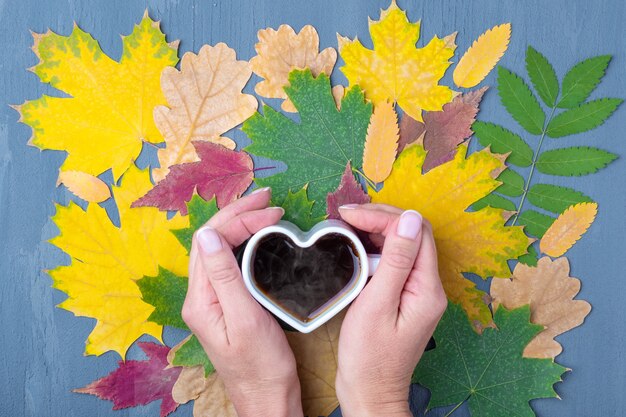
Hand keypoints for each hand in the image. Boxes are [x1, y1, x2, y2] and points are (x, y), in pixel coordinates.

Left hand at [182, 188, 303, 416]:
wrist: (268, 399)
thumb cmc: (262, 366)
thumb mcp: (246, 319)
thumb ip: (225, 276)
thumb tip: (207, 233)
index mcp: (200, 300)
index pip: (211, 242)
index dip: (239, 220)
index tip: (272, 211)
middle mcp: (200, 297)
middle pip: (210, 241)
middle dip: (237, 214)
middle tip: (268, 198)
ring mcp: (211, 301)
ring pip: (218, 249)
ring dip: (239, 224)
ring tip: (263, 208)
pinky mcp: (224, 305)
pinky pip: (228, 262)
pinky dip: (243, 242)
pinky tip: (257, 235)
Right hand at [335, 204, 446, 416]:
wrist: (370, 392)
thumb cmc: (369, 357)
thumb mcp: (378, 304)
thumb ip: (396, 260)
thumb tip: (409, 219)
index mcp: (427, 288)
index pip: (415, 232)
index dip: (384, 217)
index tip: (350, 215)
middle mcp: (428, 287)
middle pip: (412, 235)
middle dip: (381, 218)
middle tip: (347, 216)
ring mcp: (418, 293)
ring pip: (404, 246)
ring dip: (378, 231)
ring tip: (348, 226)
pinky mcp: (405, 298)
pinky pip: (396, 263)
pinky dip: (377, 250)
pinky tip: (357, 247)